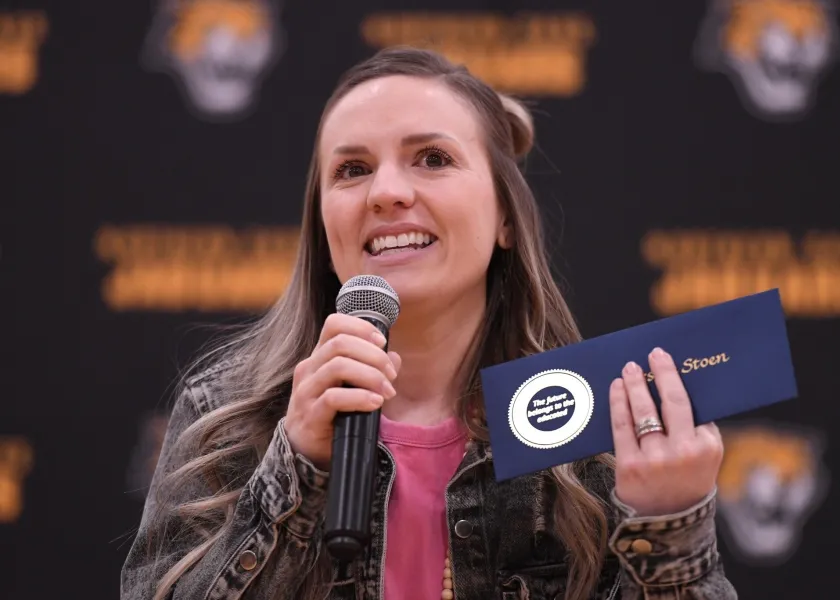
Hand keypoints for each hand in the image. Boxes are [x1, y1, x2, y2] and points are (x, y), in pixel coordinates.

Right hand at [284, 313, 400, 470]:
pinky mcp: (310, 414)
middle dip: (373, 355)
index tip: (382, 342)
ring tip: (388, 391)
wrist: (306, 451)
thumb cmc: (333, 414)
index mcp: (319, 357)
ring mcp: (306, 391)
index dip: (361, 327)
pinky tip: (375, 403)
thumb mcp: (353, 386)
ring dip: (370, 376)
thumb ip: (373, 369)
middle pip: (340, 342)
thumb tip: (394, 357)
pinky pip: (334, 397)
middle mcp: (309, 368)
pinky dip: (360, 397)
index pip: (334, 324)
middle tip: (391, 374)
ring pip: (338, 365)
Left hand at [609, 347, 723, 516]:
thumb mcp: (705, 456)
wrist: (670, 521)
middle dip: (662, 374)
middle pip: (671, 402)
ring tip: (630, 368)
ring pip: (643, 412)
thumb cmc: (687, 478)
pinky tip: (617, 388)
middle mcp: (684, 451)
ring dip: (635, 385)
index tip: (664, 360)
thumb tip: (675, 383)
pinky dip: (618, 404)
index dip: (675, 380)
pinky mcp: (630, 466)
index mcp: (707, 446)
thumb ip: (697, 427)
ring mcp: (655, 460)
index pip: (691, 405)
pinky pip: (622, 427)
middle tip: (653, 354)